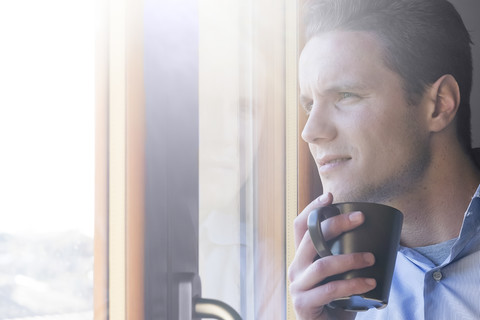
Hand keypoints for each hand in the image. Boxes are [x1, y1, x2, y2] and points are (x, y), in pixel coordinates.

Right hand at [288, 193, 376, 319]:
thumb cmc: (336, 301)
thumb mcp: (339, 275)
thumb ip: (345, 258)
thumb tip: (378, 238)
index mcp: (302, 257)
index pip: (300, 226)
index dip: (312, 209)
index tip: (330, 197)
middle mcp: (295, 268)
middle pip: (310, 238)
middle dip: (336, 224)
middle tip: (360, 218)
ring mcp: (298, 286)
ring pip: (322, 264)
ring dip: (350, 258)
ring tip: (371, 257)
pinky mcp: (304, 304)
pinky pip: (331, 290)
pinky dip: (353, 284)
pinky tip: (370, 282)